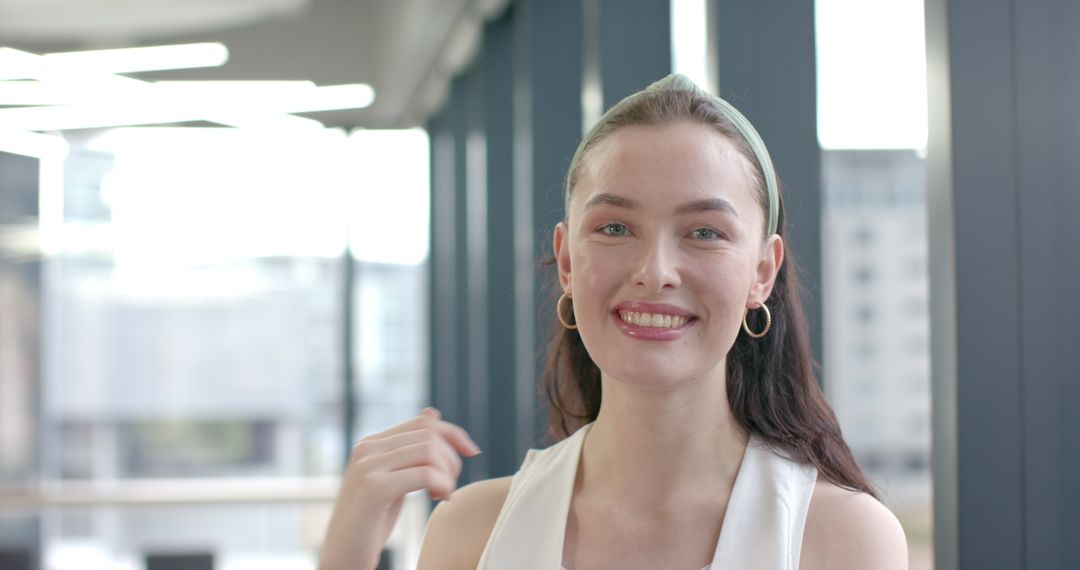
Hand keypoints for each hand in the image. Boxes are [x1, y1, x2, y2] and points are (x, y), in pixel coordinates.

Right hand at [319, 408, 480, 569]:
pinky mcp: (374, 488)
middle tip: (448, 487)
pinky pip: (425, 474)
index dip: (454, 434)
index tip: (472, 452)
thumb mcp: (393, 479)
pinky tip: (440, 499)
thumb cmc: (371, 523)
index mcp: (371, 443)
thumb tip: (431, 412)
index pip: (424, 422)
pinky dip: (442, 484)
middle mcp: (367, 448)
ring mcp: (368, 466)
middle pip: (430, 435)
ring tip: (442, 494)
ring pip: (429, 451)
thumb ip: (409, 451)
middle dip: (452, 459)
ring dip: (447, 474)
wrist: (342, 557)